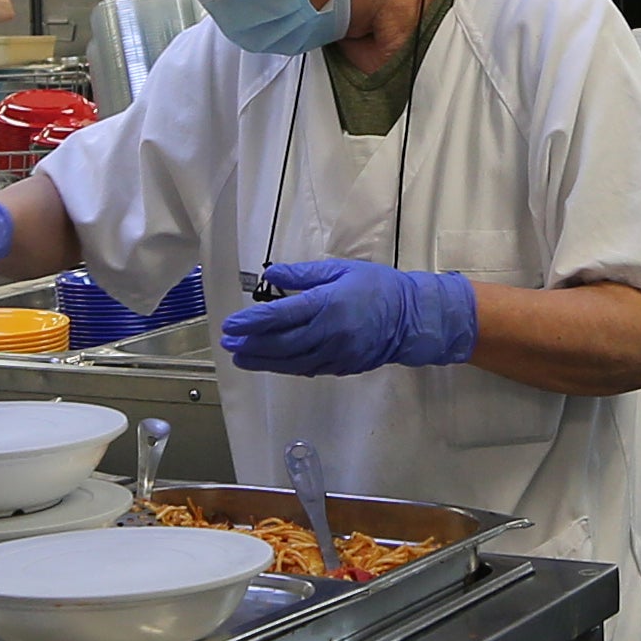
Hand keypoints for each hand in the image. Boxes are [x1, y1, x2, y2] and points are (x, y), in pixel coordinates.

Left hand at [223, 256, 480, 375]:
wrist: (412, 317)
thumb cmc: (375, 286)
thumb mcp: (340, 270)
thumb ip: (303, 275)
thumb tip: (270, 275)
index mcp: (327, 304)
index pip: (280, 316)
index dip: (251, 322)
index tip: (230, 325)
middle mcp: (329, 333)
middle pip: (281, 344)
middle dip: (251, 345)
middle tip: (227, 345)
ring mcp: (336, 354)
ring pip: (291, 362)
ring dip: (263, 362)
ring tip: (241, 359)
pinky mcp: (342, 367)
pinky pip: (308, 369)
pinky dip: (286, 367)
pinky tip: (271, 363)